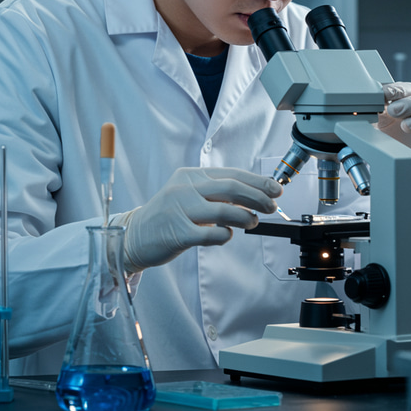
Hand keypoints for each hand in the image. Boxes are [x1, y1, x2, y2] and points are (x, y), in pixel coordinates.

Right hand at [114, 167, 281, 272]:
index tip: (276, 189)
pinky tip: (228, 235)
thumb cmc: (168, 216)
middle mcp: (185, 188)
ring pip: (224, 210)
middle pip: (231, 188)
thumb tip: (253, 195)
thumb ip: (215, 193)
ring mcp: (180, 209)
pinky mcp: (177, 233)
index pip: (231, 174)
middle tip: (272, 207)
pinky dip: (225, 235)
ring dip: (245, 217)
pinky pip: (211, 234)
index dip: (257, 181)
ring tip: (253, 222)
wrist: (134, 236)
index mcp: (190, 175)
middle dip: (258, 197)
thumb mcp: (189, 194)